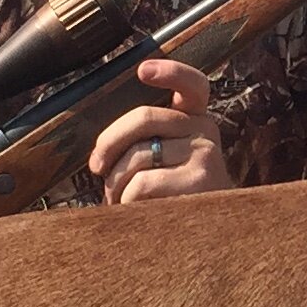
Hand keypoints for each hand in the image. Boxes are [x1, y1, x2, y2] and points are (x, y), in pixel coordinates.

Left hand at [91, 56, 232, 202]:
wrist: (209, 235)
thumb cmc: (172, 196)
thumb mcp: (166, 161)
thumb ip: (146, 142)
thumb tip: (101, 156)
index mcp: (196, 119)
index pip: (192, 85)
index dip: (170, 72)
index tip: (143, 71)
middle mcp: (206, 130)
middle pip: (143, 117)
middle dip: (109, 141)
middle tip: (97, 167)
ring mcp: (206, 154)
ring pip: (137, 156)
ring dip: (116, 183)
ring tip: (119, 200)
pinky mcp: (200, 182)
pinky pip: (142, 184)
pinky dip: (126, 202)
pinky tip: (135, 213)